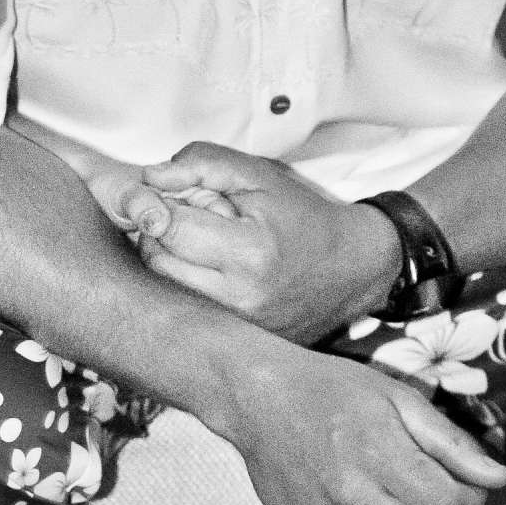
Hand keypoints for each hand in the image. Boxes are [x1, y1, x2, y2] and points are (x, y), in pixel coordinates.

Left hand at [128, 142, 399, 342]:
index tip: (158, 194)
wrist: (356, 267)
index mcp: (249, 252)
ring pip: (166, 288)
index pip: (168, 228)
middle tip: (179, 216)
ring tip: (195, 240)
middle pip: (157, 261)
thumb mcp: (259, 175)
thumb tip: (150, 176)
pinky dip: (187, 284)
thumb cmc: (304, 215)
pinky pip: (189, 307)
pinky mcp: (239, 339)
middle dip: (156, 232)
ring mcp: (239, 325)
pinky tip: (208, 267)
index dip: (153, 206)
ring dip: (167, 258)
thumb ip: (202, 165)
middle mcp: (241, 297)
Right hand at [219, 344, 505, 504]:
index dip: (470, 501)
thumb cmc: (326, 390)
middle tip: (438, 502)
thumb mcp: (396, 397)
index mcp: (378, 451)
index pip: (448, 504)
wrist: (256, 397)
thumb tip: (494, 476)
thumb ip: (449, 440)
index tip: (466, 488)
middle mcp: (349, 491)